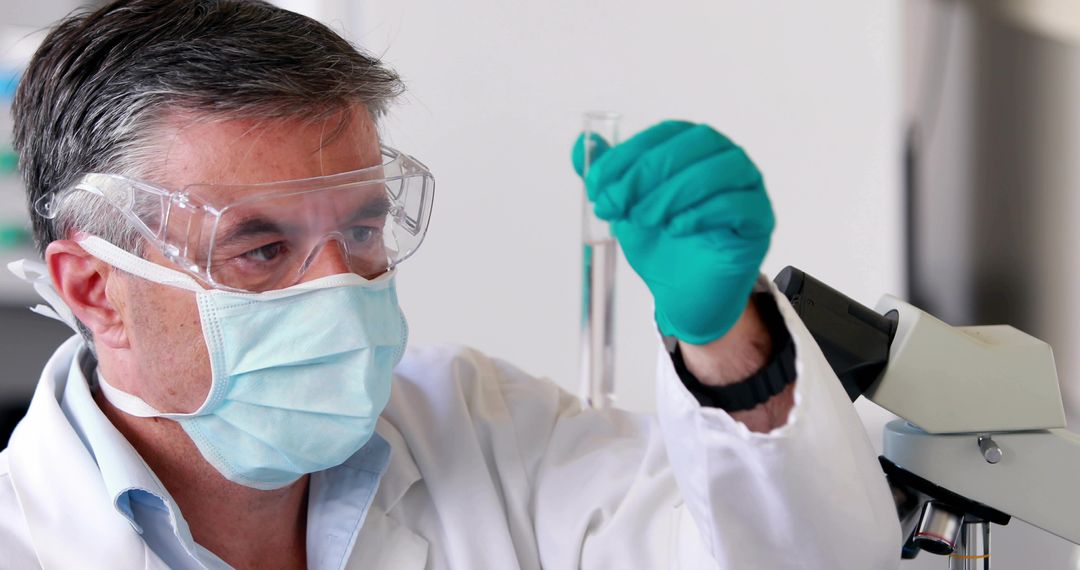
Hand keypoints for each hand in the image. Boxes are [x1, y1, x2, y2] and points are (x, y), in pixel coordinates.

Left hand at [573, 120, 773, 343]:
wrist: (683, 294)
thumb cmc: (661, 245)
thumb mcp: (625, 208)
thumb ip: (609, 176)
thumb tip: (583, 144)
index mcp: (694, 147)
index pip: (665, 134)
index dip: (628, 155)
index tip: (597, 186)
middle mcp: (726, 159)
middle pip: (694, 144)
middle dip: (647, 172)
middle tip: (618, 204)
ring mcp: (748, 188)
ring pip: (719, 170)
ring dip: (673, 191)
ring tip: (645, 220)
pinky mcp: (760, 221)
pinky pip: (740, 205)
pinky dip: (704, 213)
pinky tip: (676, 229)